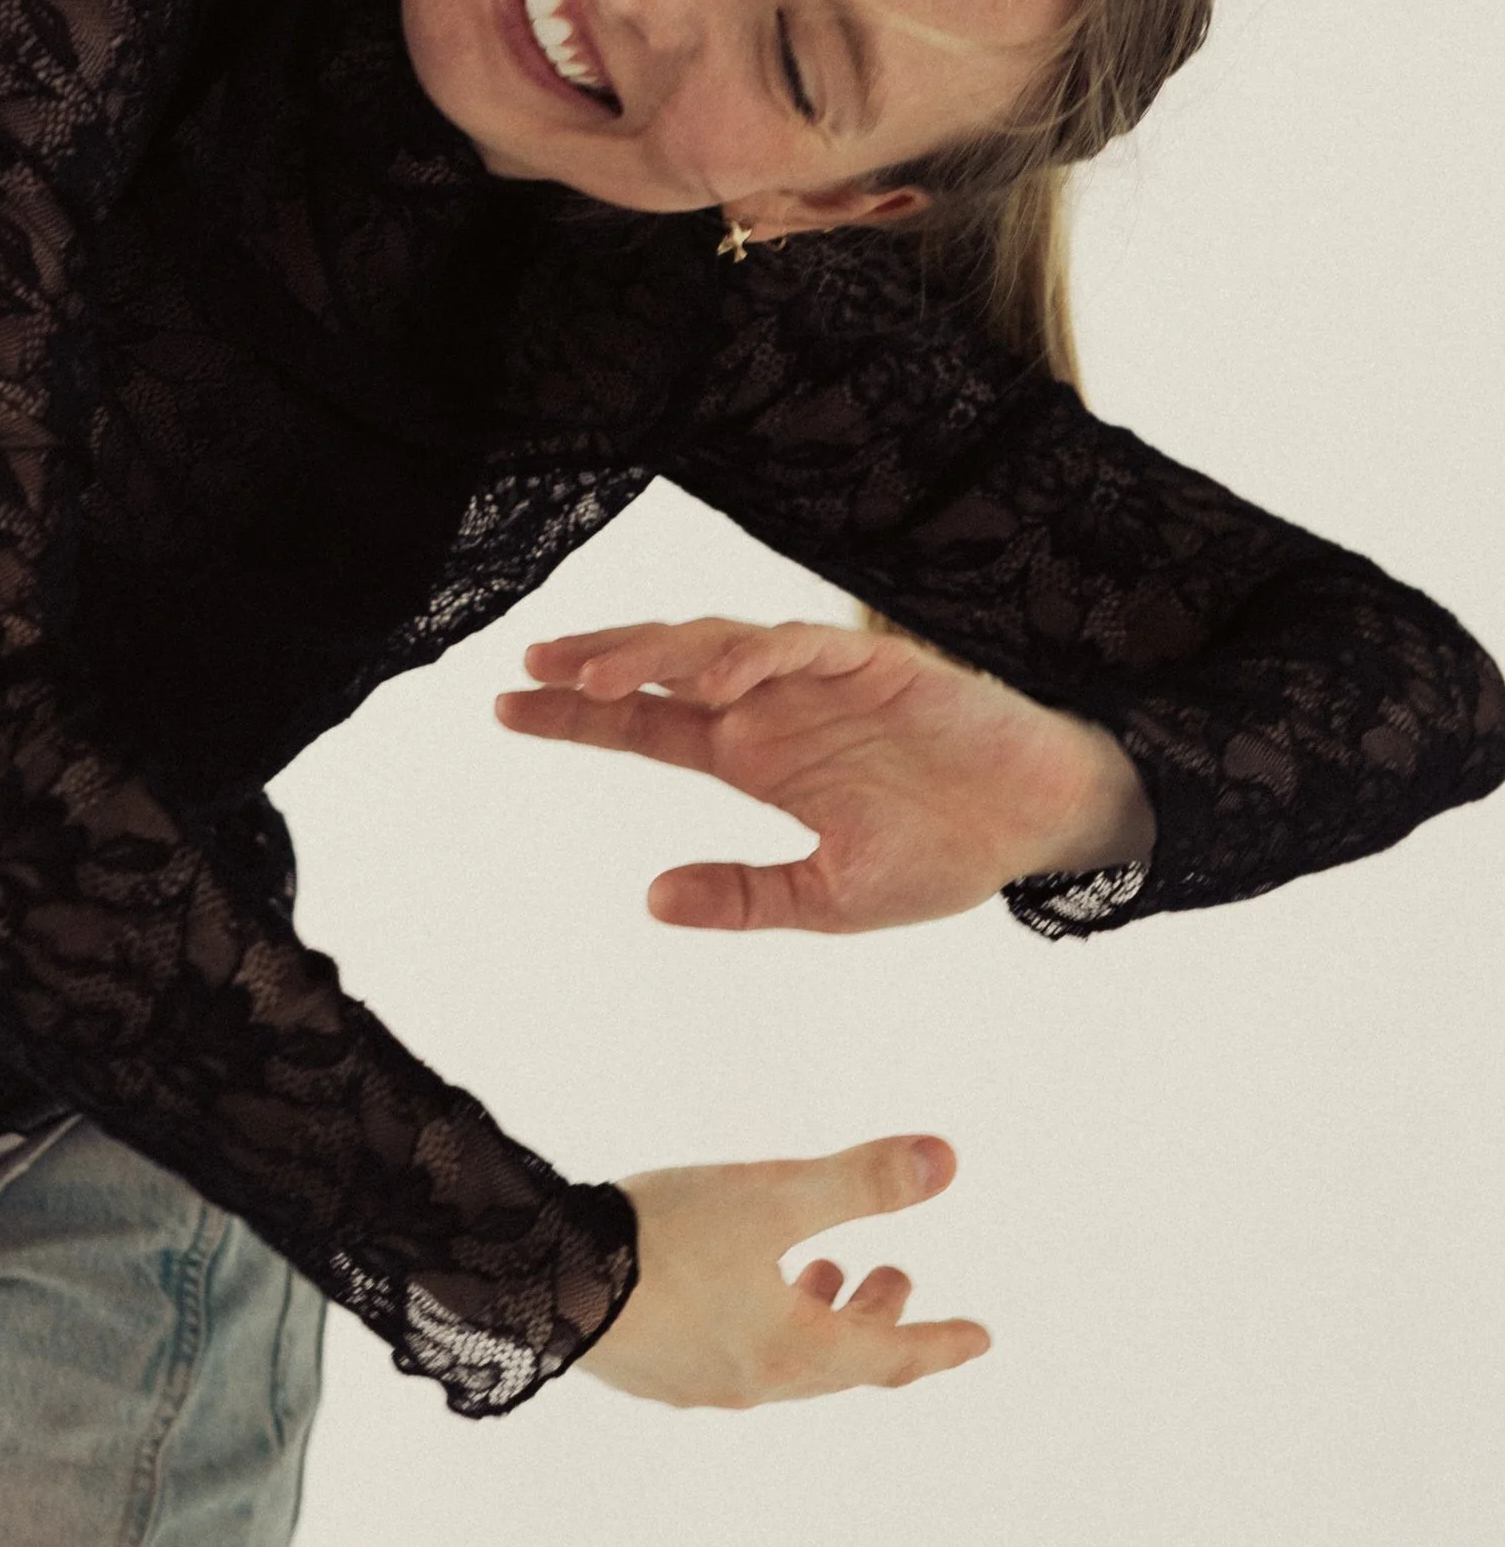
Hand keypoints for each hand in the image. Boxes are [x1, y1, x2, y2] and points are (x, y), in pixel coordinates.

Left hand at [495, 615, 1153, 932]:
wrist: (1041, 826)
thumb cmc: (942, 855)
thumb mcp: (828, 900)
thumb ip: (743, 897)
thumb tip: (650, 898)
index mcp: (756, 757)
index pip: (648, 727)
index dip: (578, 716)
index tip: (505, 706)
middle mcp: (773, 708)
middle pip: (662, 674)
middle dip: (594, 667)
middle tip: (526, 668)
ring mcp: (819, 681)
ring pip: (717, 646)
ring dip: (654, 656)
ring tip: (589, 675)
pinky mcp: (874, 665)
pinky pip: (800, 646)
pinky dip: (752, 655)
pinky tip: (709, 676)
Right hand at [581, 1136, 988, 1407]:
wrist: (541, 1280)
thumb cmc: (664, 1239)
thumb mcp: (773, 1195)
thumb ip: (860, 1181)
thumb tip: (947, 1162)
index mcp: (793, 1352)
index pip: (889, 1357)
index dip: (939, 1343)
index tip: (980, 1337)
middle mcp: (751, 1382)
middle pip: (836, 1363)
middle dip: (874, 1321)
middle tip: (896, 1277)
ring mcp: (697, 1382)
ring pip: (781, 1362)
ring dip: (815, 1319)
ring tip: (819, 1271)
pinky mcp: (649, 1369)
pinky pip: (730, 1356)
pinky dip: (760, 1324)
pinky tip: (732, 1288)